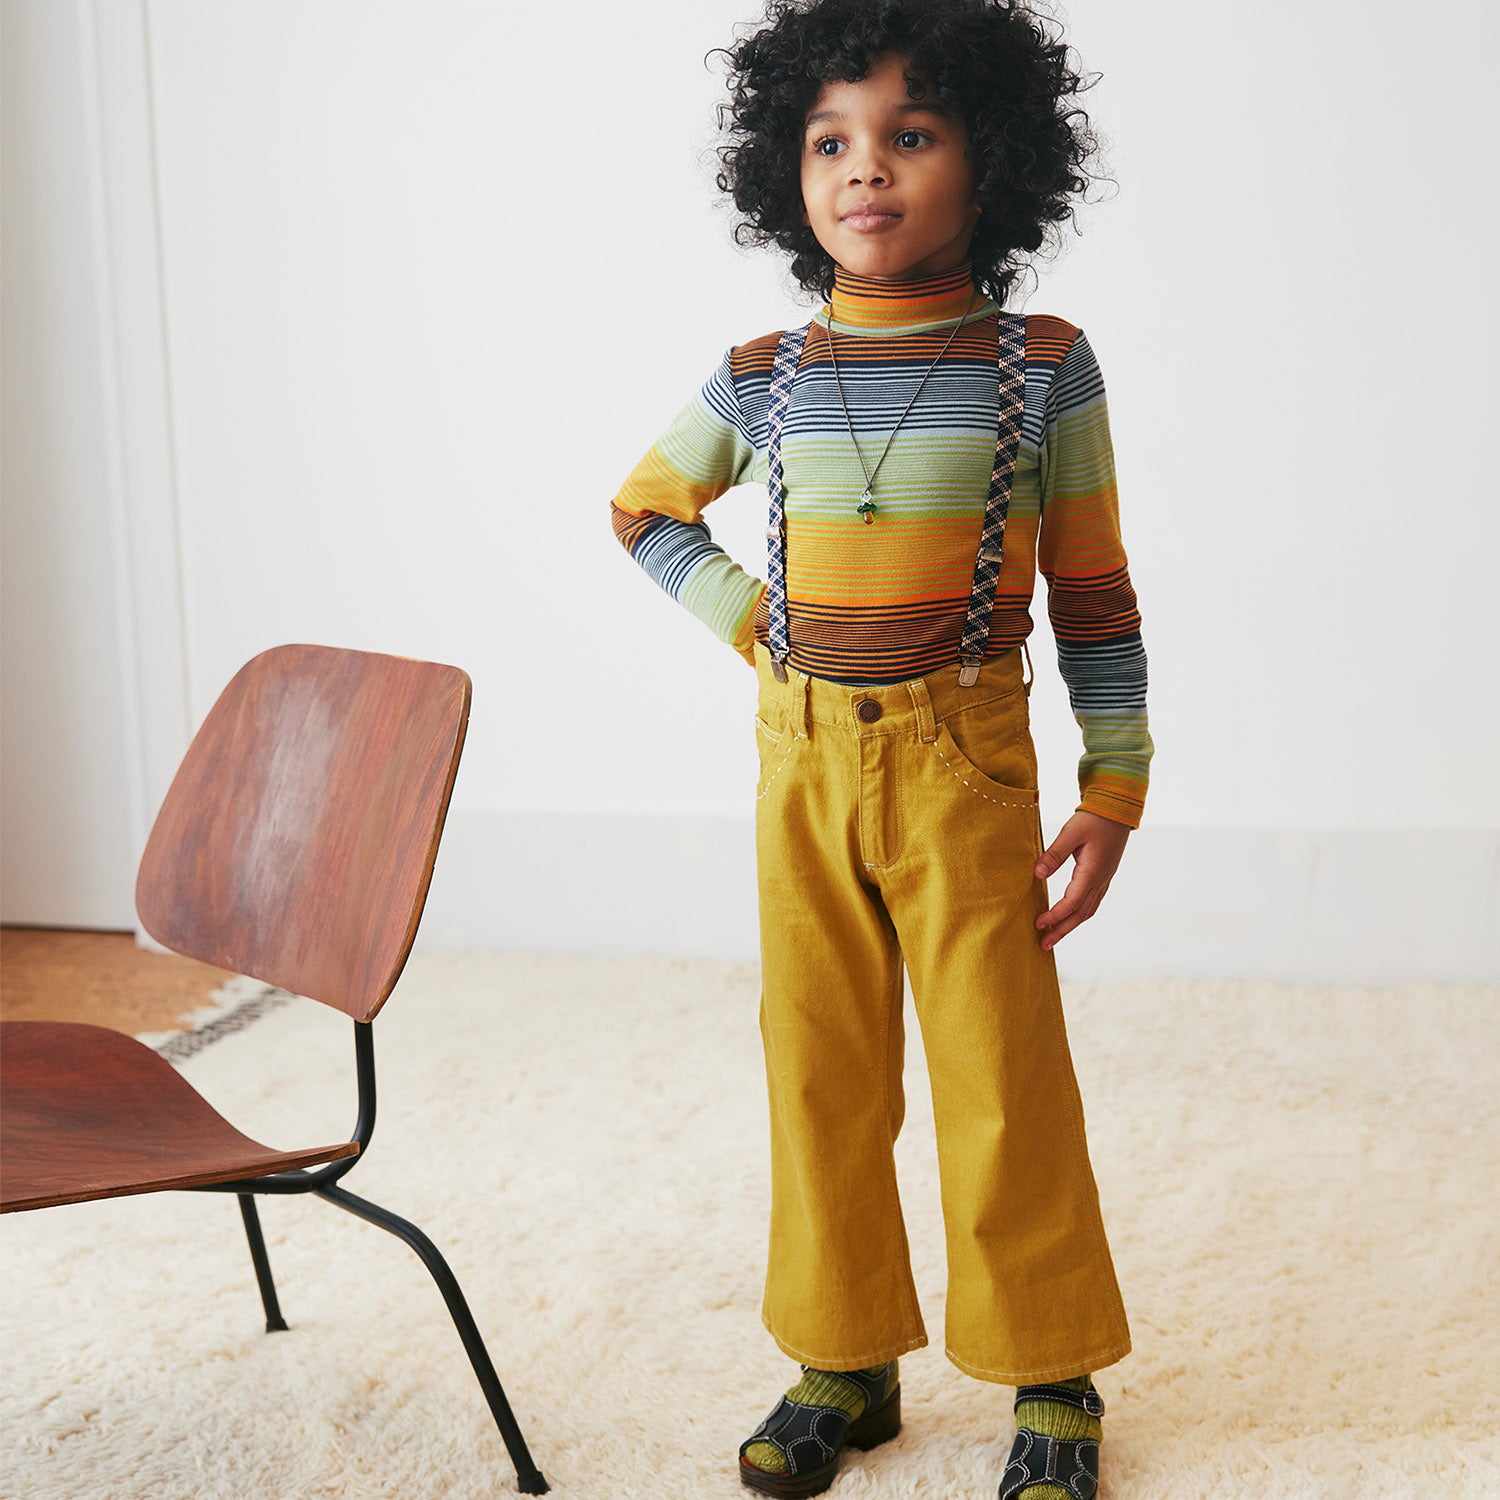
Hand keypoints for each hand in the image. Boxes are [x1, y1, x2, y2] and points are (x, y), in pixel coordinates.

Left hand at [1034, 810, 1130, 950]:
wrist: (1116, 810)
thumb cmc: (1093, 819)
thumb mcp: (1070, 833)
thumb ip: (1054, 854)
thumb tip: (1037, 874)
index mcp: (1092, 873)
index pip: (1071, 903)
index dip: (1054, 916)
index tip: (1038, 925)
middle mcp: (1100, 881)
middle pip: (1080, 914)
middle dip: (1061, 931)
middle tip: (1044, 945)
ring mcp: (1104, 880)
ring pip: (1087, 911)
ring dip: (1070, 926)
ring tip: (1053, 937)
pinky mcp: (1103, 877)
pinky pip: (1091, 903)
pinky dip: (1078, 915)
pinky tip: (1068, 918)